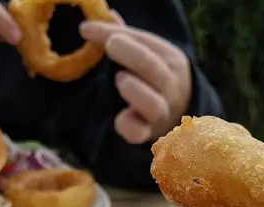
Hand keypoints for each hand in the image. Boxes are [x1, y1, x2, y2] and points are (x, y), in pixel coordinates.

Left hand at [79, 18, 191, 144]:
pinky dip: (128, 125)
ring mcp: (160, 113)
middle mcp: (170, 87)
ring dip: (135, 90)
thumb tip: (107, 15)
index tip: (86, 29)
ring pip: (153, 104)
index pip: (145, 43)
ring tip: (120, 79)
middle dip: (131, 54)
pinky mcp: (147, 134)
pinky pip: (139, 132)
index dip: (115, 33)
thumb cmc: (154, 78)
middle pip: (154, 70)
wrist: (177, 114)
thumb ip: (126, 37)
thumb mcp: (148, 54)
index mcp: (170, 60)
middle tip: (111, 44)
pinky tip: (119, 117)